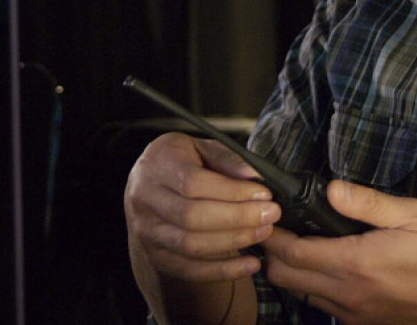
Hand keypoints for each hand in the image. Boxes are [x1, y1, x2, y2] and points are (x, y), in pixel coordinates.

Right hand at [124, 132, 281, 281]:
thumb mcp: (202, 146)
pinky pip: (188, 270)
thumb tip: (256, 176)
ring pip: (190, 245)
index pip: (194, 183)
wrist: (148, 179)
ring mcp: (146, 231)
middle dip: (237, 218)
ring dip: (233, 241)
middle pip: (192, 217)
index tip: (264, 194)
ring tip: (265, 232)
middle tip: (271, 214)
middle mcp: (144, 200)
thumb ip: (228, 158)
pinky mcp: (155, 255)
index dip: (231, 191)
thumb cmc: (183, 159)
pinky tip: (250, 265)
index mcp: (157, 165)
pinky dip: (222, 271)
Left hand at [262, 181, 416, 324]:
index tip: (269, 215)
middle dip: (274, 252)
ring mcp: (354, 314)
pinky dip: (313, 286)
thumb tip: (331, 190)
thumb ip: (368, 204)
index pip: (293, 253)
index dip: (273, 234)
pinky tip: (328, 265)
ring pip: (301, 294)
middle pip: (286, 278)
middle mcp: (348, 294)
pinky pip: (323, 306)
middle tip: (278, 226)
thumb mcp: (414, 215)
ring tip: (299, 242)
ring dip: (291, 270)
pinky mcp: (364, 323)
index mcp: (357, 264)